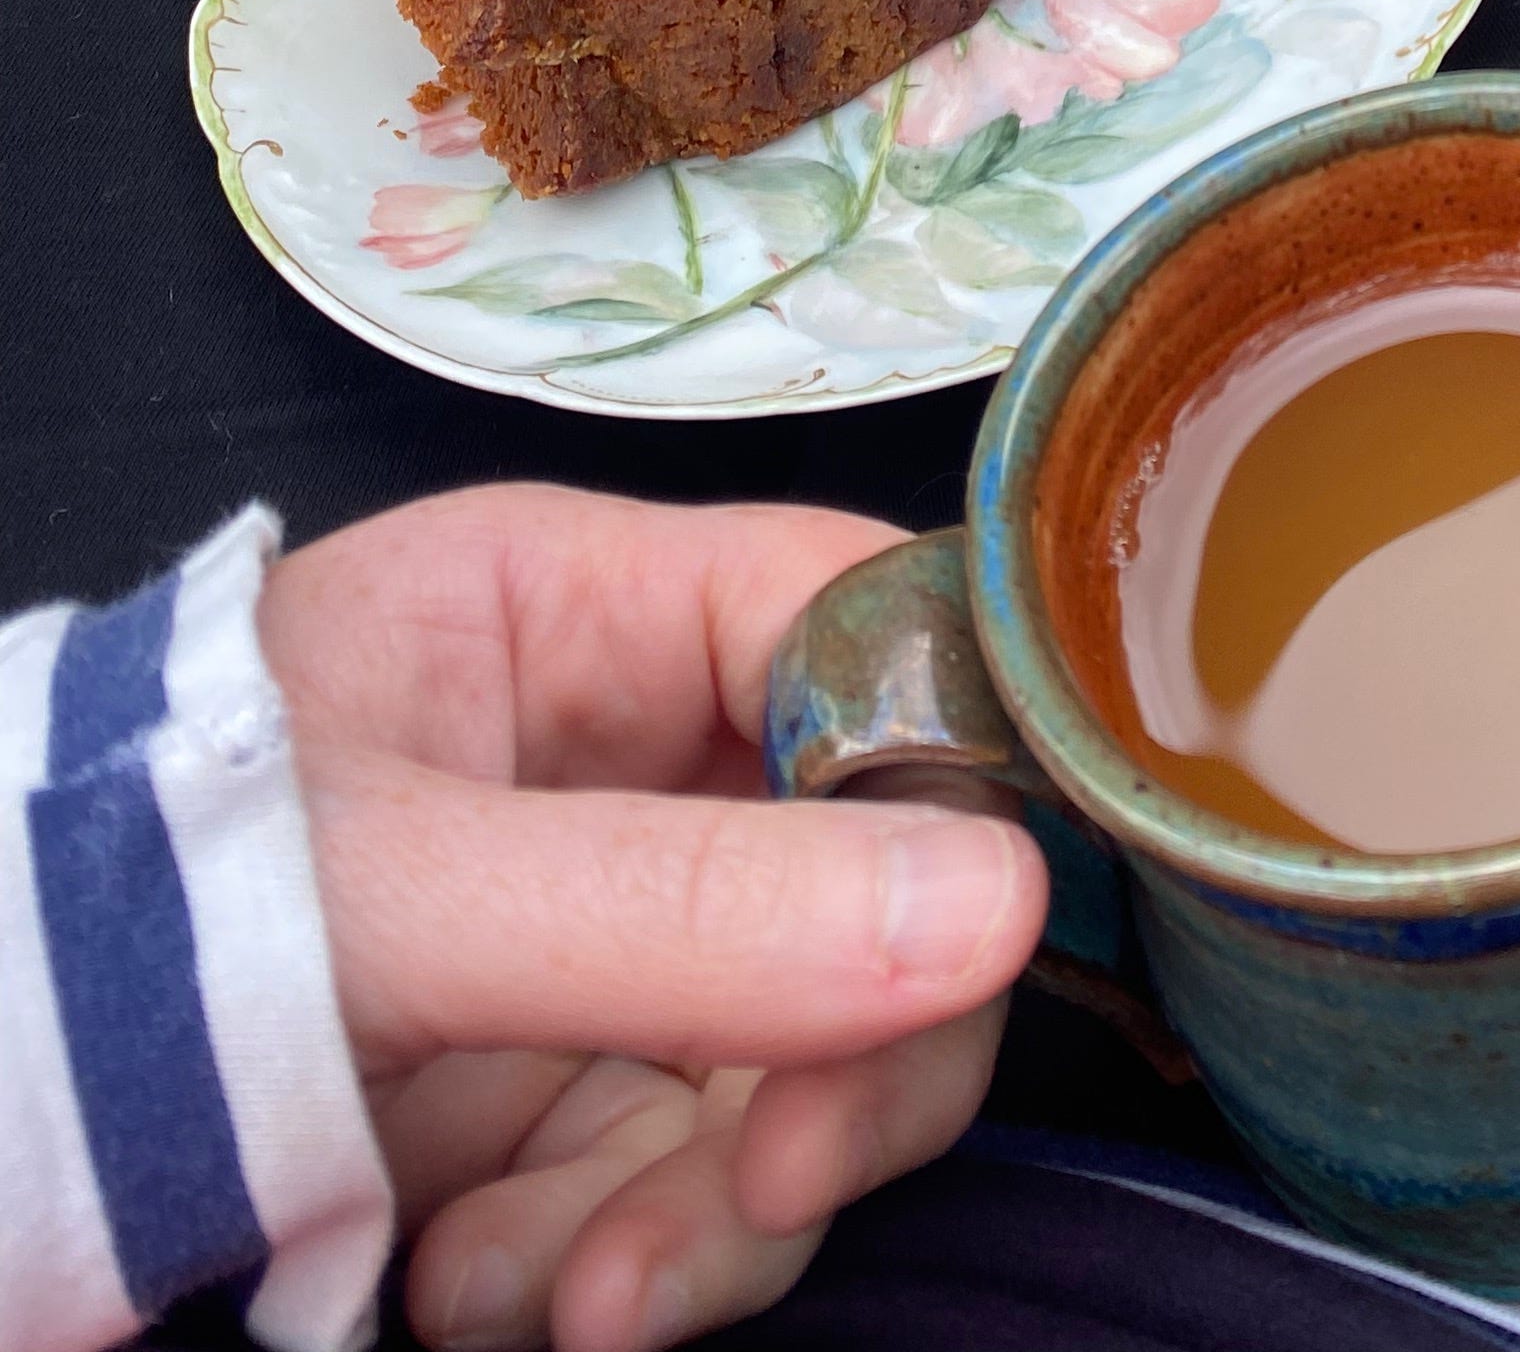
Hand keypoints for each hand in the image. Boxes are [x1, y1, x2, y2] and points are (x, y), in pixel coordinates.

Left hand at [263, 483, 1045, 1351]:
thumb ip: (682, 909)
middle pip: (874, 883)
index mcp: (585, 614)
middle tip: (757, 1189)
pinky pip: (680, 1182)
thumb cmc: (135, 913)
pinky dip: (614, 1266)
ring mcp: (599, 938)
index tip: (946, 951)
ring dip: (704, 1209)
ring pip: (796, 1062)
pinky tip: (479, 1297)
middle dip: (829, 1065)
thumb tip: (1006, 907)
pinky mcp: (550, 1098)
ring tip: (546, 1302)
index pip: (864, 633)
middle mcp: (624, 763)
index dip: (942, 777)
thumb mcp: (393, 900)